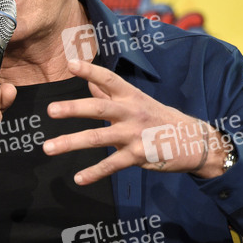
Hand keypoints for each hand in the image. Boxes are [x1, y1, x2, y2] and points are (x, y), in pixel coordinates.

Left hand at [42, 60, 226, 184]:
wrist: (194, 142)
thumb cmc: (160, 118)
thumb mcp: (138, 100)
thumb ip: (111, 92)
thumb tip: (90, 81)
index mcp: (131, 96)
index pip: (109, 79)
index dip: (90, 71)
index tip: (71, 63)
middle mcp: (131, 113)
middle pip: (99, 108)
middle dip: (74, 109)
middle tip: (50, 110)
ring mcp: (134, 135)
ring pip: (98, 138)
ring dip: (71, 142)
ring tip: (48, 147)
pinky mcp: (138, 156)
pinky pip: (112, 165)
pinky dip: (94, 172)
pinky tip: (78, 179)